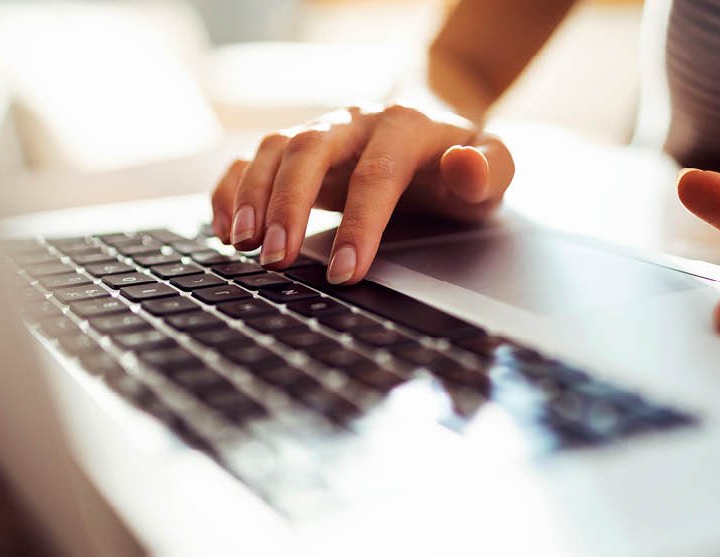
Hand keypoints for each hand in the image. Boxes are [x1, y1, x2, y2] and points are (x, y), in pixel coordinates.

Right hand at [210, 104, 513, 283]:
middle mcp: (356, 121)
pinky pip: (251, 158)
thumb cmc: (462, 164)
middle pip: (310, 149)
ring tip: (243, 246)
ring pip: (274, 148)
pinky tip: (225, 229)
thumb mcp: (495, 169)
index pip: (377, 173)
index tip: (347, 272)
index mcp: (406, 126)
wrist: (436, 133)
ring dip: (252, 196)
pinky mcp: (296, 150)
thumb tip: (465, 166)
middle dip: (289, 205)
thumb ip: (491, 169)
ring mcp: (321, 131)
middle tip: (277, 259)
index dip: (360, 224)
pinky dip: (230, 189)